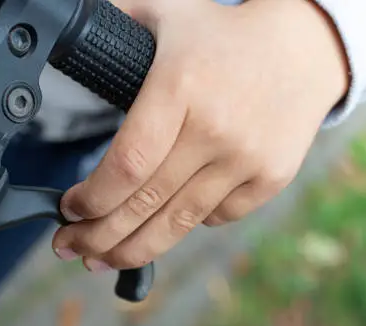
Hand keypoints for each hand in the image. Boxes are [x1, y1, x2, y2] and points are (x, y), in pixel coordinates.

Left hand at [52, 0, 349, 271]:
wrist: (302, 49)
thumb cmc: (221, 36)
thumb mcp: (165, 13)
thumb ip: (114, 20)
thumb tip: (63, 27)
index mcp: (179, 86)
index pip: (126, 165)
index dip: (91, 199)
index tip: (68, 210)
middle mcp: (214, 128)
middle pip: (144, 204)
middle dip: (98, 237)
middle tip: (70, 248)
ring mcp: (247, 158)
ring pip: (178, 223)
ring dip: (133, 250)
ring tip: (101, 261)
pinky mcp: (270, 178)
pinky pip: (216, 218)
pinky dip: (185, 223)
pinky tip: (162, 223)